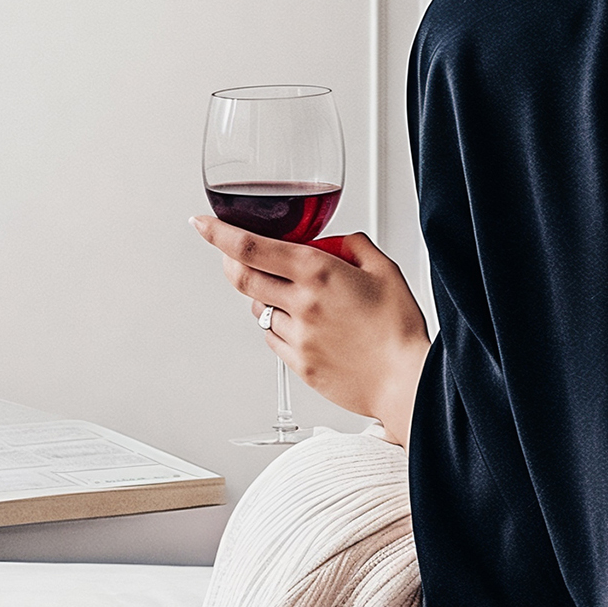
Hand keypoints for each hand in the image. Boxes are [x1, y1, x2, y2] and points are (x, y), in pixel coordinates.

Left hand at [193, 218, 431, 446]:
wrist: (406, 383)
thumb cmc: (399, 329)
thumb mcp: (383, 268)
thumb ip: (353, 244)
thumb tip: (335, 241)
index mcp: (317, 272)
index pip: (251, 246)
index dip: (219, 232)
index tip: (201, 223)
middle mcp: (301, 304)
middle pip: (241, 277)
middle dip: (231, 261)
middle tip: (235, 254)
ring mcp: (297, 337)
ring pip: (257, 309)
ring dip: (263, 296)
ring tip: (295, 297)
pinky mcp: (299, 366)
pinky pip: (272, 339)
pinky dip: (278, 325)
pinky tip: (304, 325)